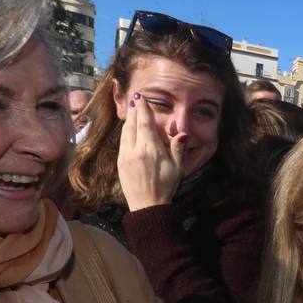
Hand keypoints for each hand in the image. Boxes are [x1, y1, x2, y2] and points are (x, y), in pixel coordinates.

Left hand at [117, 93, 184, 209]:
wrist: (146, 205)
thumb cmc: (164, 187)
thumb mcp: (177, 169)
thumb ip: (178, 149)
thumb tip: (182, 133)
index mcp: (151, 150)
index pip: (145, 123)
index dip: (143, 109)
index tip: (142, 97)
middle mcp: (135, 150)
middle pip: (134, 124)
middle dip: (135, 110)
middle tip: (136, 98)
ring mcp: (125, 155)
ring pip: (126, 131)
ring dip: (129, 119)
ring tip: (132, 109)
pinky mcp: (120, 161)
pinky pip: (122, 141)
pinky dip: (125, 130)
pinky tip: (128, 127)